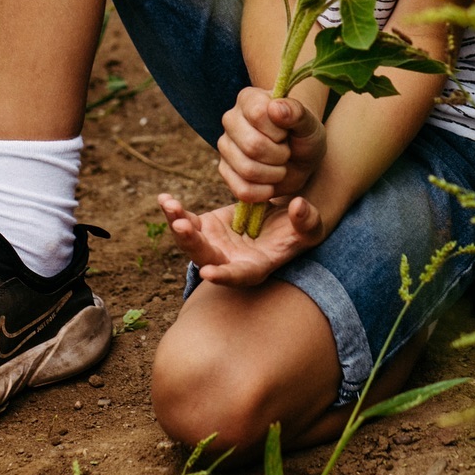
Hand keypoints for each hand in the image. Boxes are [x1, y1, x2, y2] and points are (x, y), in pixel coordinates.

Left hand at [159, 192, 325, 286]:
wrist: (278, 220)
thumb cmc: (298, 230)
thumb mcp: (309, 227)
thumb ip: (307, 220)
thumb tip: (297, 206)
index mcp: (254, 268)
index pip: (238, 276)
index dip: (225, 275)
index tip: (209, 273)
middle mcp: (229, 262)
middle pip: (206, 258)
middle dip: (192, 244)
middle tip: (182, 227)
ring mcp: (214, 245)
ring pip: (190, 242)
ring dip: (178, 226)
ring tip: (170, 206)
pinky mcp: (205, 228)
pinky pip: (185, 222)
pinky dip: (174, 212)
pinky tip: (164, 199)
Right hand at [216, 88, 325, 203]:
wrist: (300, 159)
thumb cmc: (303, 135)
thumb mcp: (309, 124)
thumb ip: (296, 112)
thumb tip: (275, 107)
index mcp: (249, 98)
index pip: (258, 114)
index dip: (278, 131)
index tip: (287, 133)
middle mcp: (231, 119)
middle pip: (252, 145)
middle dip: (279, 155)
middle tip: (287, 152)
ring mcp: (225, 145)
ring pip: (247, 169)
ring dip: (273, 174)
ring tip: (280, 166)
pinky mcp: (224, 170)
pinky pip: (241, 189)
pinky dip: (263, 192)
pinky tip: (271, 183)